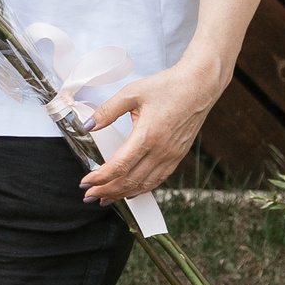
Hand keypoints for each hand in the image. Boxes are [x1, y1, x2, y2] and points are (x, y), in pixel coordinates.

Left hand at [79, 54, 226, 201]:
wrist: (199, 87)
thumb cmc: (166, 87)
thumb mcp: (131, 93)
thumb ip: (107, 111)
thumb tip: (88, 126)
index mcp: (148, 136)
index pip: (120, 166)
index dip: (101, 178)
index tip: (85, 182)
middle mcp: (162, 151)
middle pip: (131, 181)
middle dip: (108, 191)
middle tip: (89, 195)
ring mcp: (172, 156)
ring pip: (146, 184)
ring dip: (124, 194)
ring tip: (106, 198)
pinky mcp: (178, 156)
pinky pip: (159, 179)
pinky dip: (143, 188)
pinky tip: (131, 190)